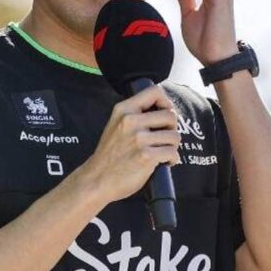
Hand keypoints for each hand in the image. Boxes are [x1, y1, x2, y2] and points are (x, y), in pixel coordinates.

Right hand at [78, 85, 181, 204]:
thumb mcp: (116, 124)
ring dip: (172, 146)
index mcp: (124, 110)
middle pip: (170, 115)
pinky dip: (172, 159)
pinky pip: (172, 153)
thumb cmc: (109, 154)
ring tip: (161, 152)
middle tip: (164, 138)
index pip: (154, 91)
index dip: (165, 102)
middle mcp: (131, 121)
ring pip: (174, 136)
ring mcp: (138, 139)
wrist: (96, 179)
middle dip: (171, 128)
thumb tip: (165, 108)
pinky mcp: (146, 156)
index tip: (163, 114)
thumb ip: (135, 114)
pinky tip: (163, 162)